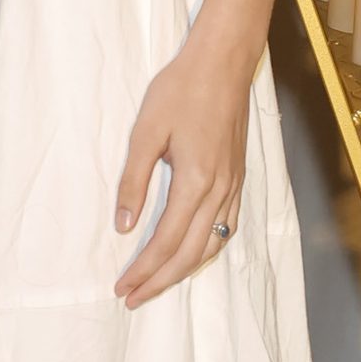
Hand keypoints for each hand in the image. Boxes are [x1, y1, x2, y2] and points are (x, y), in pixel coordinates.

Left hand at [112, 42, 248, 309]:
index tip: (122, 287)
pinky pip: (226, 228)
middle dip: (160, 281)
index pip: (166, 242)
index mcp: (195, 182)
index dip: (144, 269)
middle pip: (190, 254)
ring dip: (184, 270)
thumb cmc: (179, 90)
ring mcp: (233, 186)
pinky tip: (191, 252)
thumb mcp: (146, 130)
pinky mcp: (237, 178)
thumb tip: (123, 226)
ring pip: (212, 246)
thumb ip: (134, 180)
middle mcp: (220, 192)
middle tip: (133, 297)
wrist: (223, 64)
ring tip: (157, 282)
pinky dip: (206, 249)